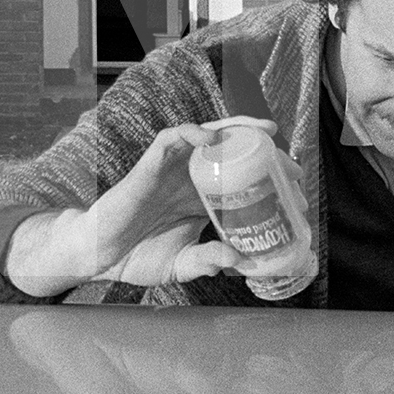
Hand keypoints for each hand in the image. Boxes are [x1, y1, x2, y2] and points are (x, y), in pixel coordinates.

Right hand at [6, 117, 279, 292]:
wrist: (99, 256)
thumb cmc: (138, 257)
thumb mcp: (183, 265)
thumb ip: (210, 261)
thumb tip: (241, 262)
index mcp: (202, 199)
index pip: (240, 178)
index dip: (267, 178)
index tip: (294, 190)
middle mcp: (190, 177)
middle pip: (230, 150)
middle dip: (261, 148)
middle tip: (290, 158)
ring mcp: (171, 168)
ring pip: (207, 135)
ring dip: (236, 128)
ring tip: (264, 132)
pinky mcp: (150, 164)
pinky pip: (172, 138)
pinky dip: (192, 132)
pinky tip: (212, 139)